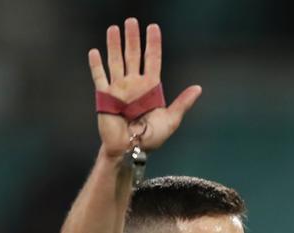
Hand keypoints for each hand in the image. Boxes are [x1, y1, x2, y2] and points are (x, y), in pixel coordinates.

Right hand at [88, 18, 200, 158]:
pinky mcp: (105, 97)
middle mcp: (134, 85)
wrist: (131, 150)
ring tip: (114, 28)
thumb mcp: (171, 120)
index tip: (153, 28)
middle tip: (132, 21)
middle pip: (133, 56)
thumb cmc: (151, 138)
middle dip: (133, 39)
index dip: (153, 44)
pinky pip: (99, 77)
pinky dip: (96, 65)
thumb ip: (182, 103)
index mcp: (150, 88)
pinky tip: (95, 51)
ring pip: (116, 61)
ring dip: (114, 45)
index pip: (152, 60)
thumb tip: (198, 88)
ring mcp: (118, 89)